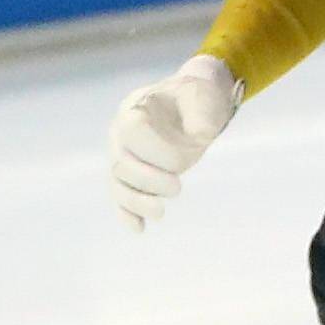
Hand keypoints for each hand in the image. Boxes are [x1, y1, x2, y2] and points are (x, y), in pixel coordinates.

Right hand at [109, 54, 241, 231]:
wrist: (194, 102)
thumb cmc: (198, 98)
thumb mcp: (206, 96)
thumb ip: (203, 113)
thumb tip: (202, 135)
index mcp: (135, 108)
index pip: (132, 131)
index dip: (158, 148)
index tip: (191, 152)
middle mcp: (120, 132)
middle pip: (121, 162)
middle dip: (149, 180)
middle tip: (177, 188)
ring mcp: (122, 153)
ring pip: (118, 182)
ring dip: (137, 201)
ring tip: (161, 212)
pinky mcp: (130, 173)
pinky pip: (120, 194)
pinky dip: (127, 212)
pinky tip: (139, 228)